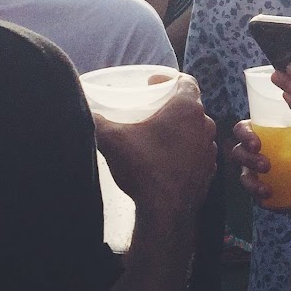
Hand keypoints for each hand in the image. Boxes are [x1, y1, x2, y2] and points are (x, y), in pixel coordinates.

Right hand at [95, 74, 215, 211]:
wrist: (166, 211)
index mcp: (187, 109)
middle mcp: (205, 125)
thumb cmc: (143, 167)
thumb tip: (80, 107)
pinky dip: (185, 151)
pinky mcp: (209, 170)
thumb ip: (95, 119)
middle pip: (191, 106)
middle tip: (151, 110)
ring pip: (196, 130)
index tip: (151, 85)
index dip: (168, 79)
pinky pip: (198, 152)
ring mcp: (210, 149)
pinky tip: (167, 159)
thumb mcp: (112, 139)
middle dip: (172, 105)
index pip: (185, 81)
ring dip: (181, 129)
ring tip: (158, 136)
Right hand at [229, 120, 290, 207]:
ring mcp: (253, 172)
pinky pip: (253, 196)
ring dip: (252, 183)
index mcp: (260, 133)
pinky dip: (260, 198)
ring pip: (243, 176)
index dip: (244, 135)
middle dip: (249, 159)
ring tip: (265, 190)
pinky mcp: (259, 191)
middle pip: (238, 152)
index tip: (256, 144)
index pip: (242, 129)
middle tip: (266, 166)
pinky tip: (269, 200)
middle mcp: (252, 152)